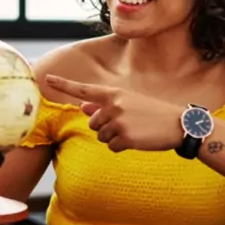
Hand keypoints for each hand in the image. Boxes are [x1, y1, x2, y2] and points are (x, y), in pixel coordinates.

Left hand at [45, 75, 183, 152]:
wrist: (178, 124)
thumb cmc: (153, 113)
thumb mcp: (129, 103)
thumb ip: (104, 105)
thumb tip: (83, 108)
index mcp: (114, 93)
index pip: (83, 89)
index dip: (64, 84)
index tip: (46, 78)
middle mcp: (113, 106)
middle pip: (93, 122)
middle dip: (105, 127)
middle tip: (127, 124)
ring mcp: (118, 122)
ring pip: (101, 136)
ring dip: (114, 137)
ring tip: (133, 131)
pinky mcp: (125, 137)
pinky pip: (112, 147)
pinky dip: (121, 147)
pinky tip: (136, 140)